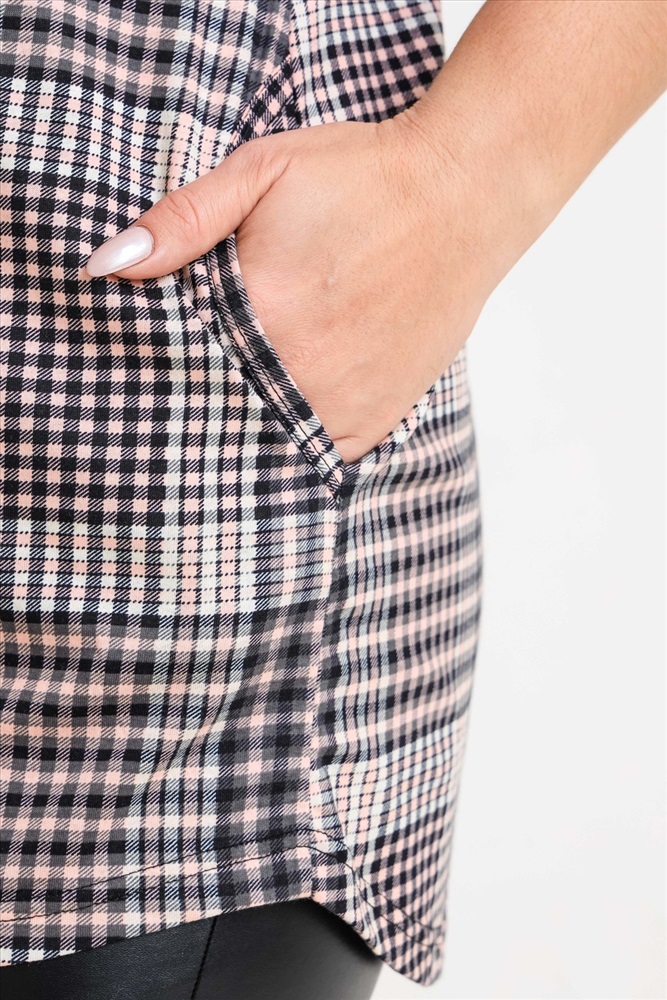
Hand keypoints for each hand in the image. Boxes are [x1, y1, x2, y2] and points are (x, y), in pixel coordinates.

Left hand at [84, 112, 490, 463]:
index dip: (160, 360)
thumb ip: (183, 220)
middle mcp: (300, 371)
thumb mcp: (263, 171)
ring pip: (265, 438)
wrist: (463, 195)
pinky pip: (318, 454)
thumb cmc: (363, 177)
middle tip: (208, 369)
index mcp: (260, 311)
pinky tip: (289, 406)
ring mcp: (342, 403)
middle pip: (217, 407)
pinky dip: (295, 438)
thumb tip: (108, 265)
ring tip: (249, 387)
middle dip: (200, 394)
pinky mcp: (377, 418)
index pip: (176, 363)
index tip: (156, 355)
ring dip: (247, 420)